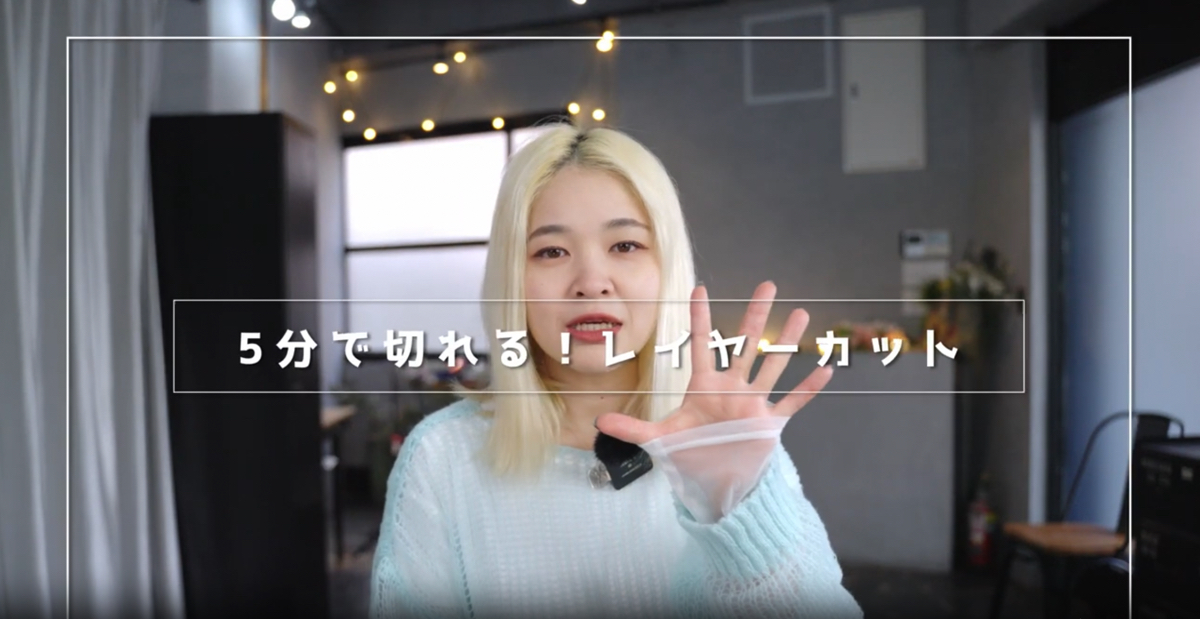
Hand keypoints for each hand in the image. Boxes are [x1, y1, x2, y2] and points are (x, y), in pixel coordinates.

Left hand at [596, 281, 833, 444]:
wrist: (713, 480)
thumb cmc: (689, 453)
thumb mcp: (659, 440)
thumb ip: (632, 429)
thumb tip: (599, 422)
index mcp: (704, 386)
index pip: (702, 344)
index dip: (701, 318)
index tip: (700, 288)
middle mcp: (731, 388)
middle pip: (744, 344)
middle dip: (755, 316)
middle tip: (767, 285)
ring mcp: (752, 403)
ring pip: (772, 365)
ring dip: (786, 342)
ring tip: (800, 315)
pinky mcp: (768, 423)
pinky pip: (792, 402)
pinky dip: (808, 388)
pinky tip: (824, 368)